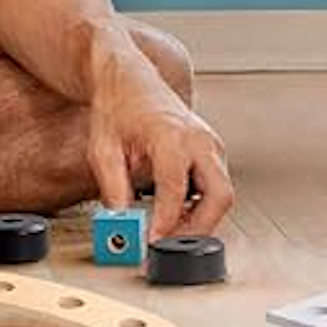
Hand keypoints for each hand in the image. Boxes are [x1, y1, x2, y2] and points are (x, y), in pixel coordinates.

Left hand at [87, 65, 232, 237]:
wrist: (131, 82)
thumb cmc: (118, 109)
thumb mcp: (103, 150)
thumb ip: (114, 190)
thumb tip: (121, 225)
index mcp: (171, 135)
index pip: (176, 189)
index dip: (166, 222)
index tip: (152, 243)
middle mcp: (199, 139)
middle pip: (219, 196)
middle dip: (197, 228)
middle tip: (168, 244)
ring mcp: (211, 144)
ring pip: (222, 194)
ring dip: (201, 219)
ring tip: (168, 232)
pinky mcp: (212, 151)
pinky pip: (217, 186)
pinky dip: (202, 207)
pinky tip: (178, 214)